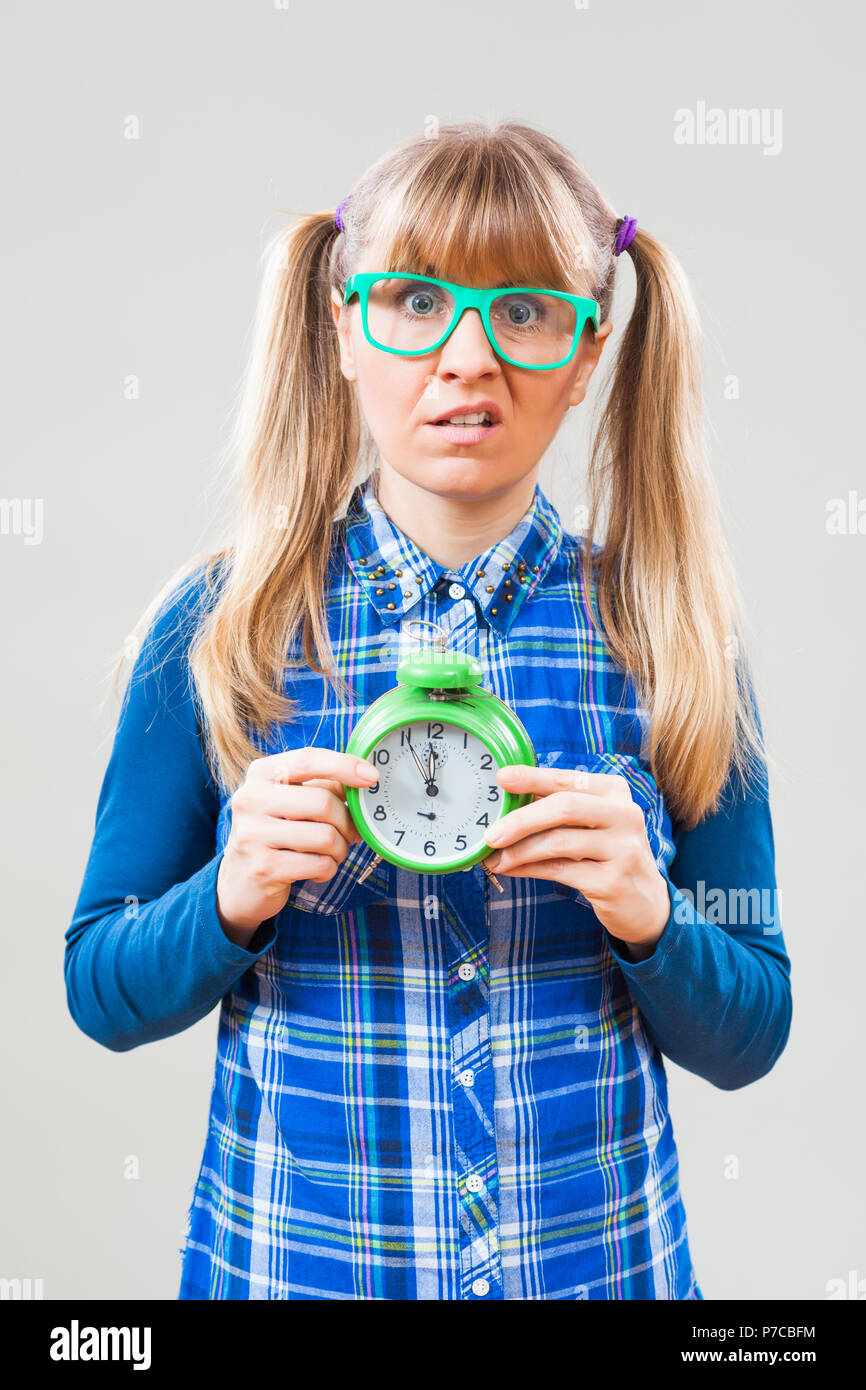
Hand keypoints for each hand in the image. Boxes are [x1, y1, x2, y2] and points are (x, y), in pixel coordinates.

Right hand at [216, 748, 377, 946]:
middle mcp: (250, 799)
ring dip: (340, 849)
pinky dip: (328, 870)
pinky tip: (315, 870)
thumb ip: (321, 786)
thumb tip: (363, 779)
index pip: (308, 760)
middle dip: (347, 822)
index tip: (372, 776)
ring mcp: (253, 835)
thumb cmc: (275, 834)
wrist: (238, 881)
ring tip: (330, 853)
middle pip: (323, 802)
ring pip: (326, 836)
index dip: (344, 765)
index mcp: (260, 775)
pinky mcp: (264, 868)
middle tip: (350, 833)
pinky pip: (320, 864)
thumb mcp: (290, 802)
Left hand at [483, 764, 671, 959]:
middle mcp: (625, 815)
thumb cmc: (608, 855)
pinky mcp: (613, 881)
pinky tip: (511, 869)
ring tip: (495, 858)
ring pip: (560, 842)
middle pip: (565, 807)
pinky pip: (561, 870)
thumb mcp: (591, 825)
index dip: (533, 777)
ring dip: (520, 850)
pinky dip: (529, 869)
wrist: (646, 903)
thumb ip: (557, 810)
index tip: (502, 778)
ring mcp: (623, 849)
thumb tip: (506, 802)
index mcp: (615, 793)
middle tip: (491, 833)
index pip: (568, 780)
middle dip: (522, 819)